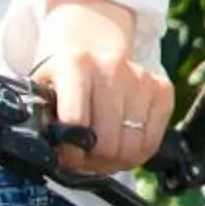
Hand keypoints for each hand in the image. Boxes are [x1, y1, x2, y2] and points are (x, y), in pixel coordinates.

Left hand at [34, 0, 172, 174]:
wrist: (89, 43)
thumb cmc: (62, 74)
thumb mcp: (41, 88)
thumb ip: (43, 118)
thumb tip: (51, 153)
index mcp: (75, 65)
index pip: (75, 123)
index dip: (70, 152)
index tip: (66, 159)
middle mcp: (112, 68)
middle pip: (107, 142)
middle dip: (93, 162)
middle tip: (84, 160)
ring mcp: (141, 78)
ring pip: (132, 147)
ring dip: (115, 162)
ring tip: (100, 155)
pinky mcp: (162, 88)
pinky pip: (153, 141)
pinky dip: (137, 153)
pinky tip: (121, 144)